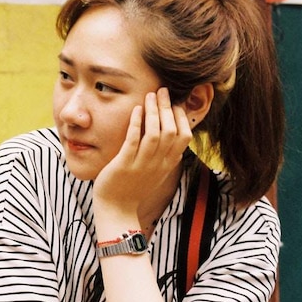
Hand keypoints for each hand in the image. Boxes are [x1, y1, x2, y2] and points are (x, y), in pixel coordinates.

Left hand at [93, 88, 190, 214]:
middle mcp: (158, 163)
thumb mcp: (156, 173)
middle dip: (168, 108)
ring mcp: (142, 164)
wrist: (116, 211)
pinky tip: (135, 110)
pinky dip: (136, 123)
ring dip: (154, 111)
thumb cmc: (133, 189)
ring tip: (150, 95)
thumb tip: (173, 140)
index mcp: (168, 164)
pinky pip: (133, 140)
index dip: (181, 117)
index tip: (174, 103)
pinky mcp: (124, 164)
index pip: (185, 136)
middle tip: (163, 91)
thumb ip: (165, 157)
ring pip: (155, 133)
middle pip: (171, 131)